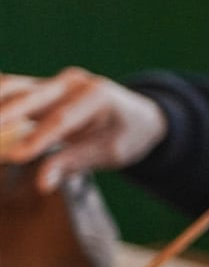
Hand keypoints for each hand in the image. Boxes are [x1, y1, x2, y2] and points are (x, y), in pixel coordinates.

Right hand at [0, 68, 167, 191]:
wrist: (137, 114)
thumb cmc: (126, 134)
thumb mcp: (110, 152)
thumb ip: (74, 163)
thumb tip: (42, 184)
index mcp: (97, 95)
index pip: (63, 119)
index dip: (38, 138)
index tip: (17, 156)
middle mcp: (72, 82)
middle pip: (31, 96)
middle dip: (3, 115)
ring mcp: (52, 82)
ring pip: (11, 88)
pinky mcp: (36, 87)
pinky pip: (6, 90)